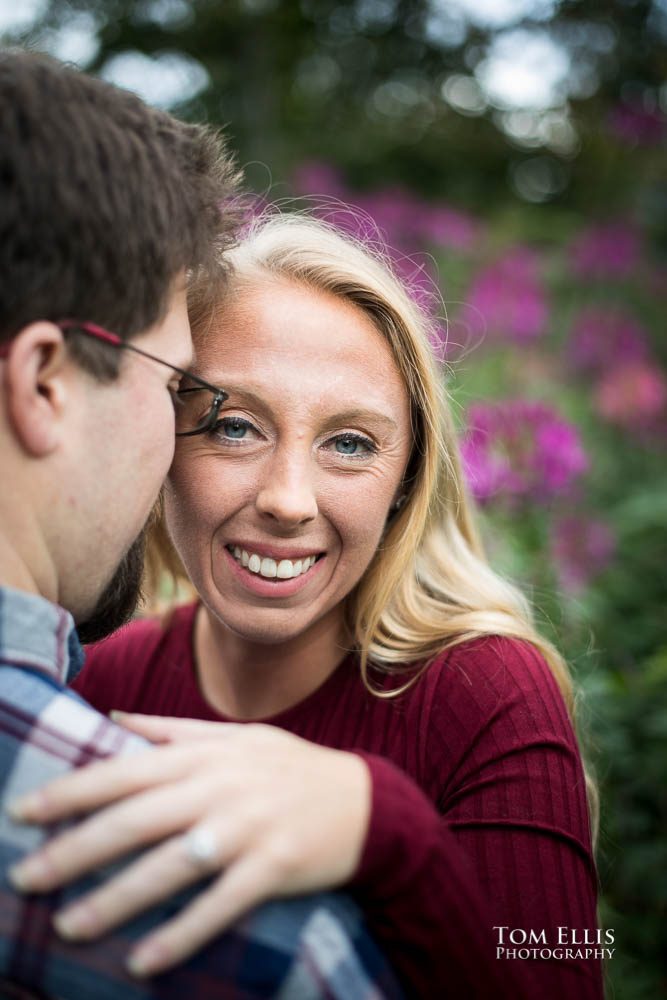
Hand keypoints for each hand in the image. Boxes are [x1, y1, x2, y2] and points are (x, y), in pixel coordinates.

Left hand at [6, 714, 370, 976]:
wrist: (367, 802)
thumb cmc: (290, 769)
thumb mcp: (236, 738)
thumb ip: (171, 730)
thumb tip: (113, 719)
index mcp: (206, 754)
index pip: (125, 770)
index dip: (73, 790)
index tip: (25, 811)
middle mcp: (222, 788)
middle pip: (136, 820)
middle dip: (76, 849)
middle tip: (27, 878)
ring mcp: (248, 829)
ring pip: (170, 867)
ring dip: (117, 899)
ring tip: (70, 926)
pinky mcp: (274, 868)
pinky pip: (219, 906)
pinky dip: (181, 934)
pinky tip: (143, 960)